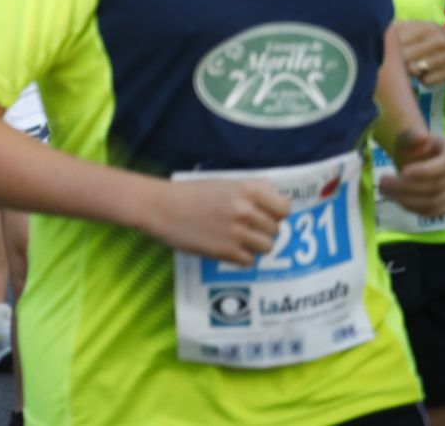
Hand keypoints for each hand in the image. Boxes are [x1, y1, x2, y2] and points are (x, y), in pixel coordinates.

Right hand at [144, 178, 288, 266]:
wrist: (160, 207)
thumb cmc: (191, 193)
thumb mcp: (224, 184)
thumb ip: (251, 193)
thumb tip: (275, 208)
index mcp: (249, 190)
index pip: (284, 208)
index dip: (276, 213)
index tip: (266, 214)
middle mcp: (247, 211)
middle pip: (275, 230)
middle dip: (262, 230)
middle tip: (244, 227)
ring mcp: (238, 233)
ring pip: (266, 247)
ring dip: (254, 245)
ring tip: (236, 238)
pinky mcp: (226, 252)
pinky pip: (249, 261)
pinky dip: (240, 256)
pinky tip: (225, 246)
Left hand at [381, 131, 444, 217]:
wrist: (422, 159)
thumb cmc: (416, 147)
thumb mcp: (412, 136)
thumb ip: (413, 136)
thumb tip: (421, 137)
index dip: (426, 170)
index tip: (403, 171)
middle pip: (436, 186)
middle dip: (405, 186)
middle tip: (381, 182)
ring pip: (433, 203)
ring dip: (405, 199)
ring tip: (383, 190)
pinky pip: (433, 212)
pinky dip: (412, 207)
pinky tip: (396, 198)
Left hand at [395, 21, 444, 87]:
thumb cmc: (439, 39)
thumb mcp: (425, 29)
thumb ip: (404, 28)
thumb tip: (382, 31)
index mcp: (427, 27)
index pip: (397, 38)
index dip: (391, 47)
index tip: (393, 51)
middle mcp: (438, 40)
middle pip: (403, 55)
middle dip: (399, 61)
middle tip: (402, 63)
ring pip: (413, 69)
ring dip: (411, 72)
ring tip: (416, 68)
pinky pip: (426, 81)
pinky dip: (425, 80)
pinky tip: (428, 75)